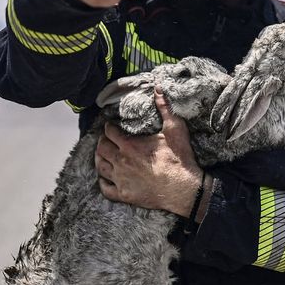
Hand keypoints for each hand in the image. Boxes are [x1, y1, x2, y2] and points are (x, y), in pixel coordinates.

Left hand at [95, 86, 202, 215]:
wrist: (184, 189)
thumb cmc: (179, 159)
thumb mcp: (174, 129)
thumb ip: (164, 108)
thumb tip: (158, 88)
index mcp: (130, 145)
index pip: (109, 132)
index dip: (108, 127)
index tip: (110, 126)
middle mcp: (121, 161)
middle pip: (102, 148)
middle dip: (102, 141)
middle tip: (106, 139)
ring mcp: (121, 180)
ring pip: (100, 167)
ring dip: (99, 159)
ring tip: (102, 155)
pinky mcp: (124, 195)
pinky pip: (105, 188)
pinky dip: (102, 182)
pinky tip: (105, 178)